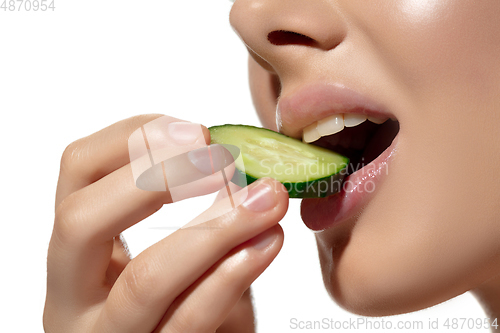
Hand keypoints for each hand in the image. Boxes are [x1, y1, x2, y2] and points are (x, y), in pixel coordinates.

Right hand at [43, 114, 288, 332]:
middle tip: (220, 159)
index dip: (135, 137)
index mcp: (75, 248)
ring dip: (215, 229)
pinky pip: (190, 320)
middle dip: (156, 176)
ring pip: (145, 279)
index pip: (78, 169)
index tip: (197, 131)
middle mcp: (72, 294)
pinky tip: (266, 243)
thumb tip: (232, 152)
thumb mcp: (176, 247)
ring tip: (266, 199)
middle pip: (80, 220)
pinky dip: (233, 276)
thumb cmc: (185, 296)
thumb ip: (193, 202)